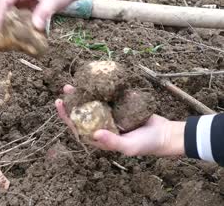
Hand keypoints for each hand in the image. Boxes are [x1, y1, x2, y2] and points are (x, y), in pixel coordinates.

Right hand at [0, 0, 122, 30]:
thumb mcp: (53, 1)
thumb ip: (44, 12)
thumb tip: (35, 27)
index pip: (4, 1)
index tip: (0, 30)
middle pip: (5, 8)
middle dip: (3, 23)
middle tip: (4, 38)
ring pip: (11, 13)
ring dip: (11, 25)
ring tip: (12, 39)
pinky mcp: (28, 6)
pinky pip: (20, 16)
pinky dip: (20, 25)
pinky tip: (23, 36)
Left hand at [55, 85, 185, 156]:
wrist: (165, 134)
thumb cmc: (145, 144)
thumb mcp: (128, 146)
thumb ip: (112, 141)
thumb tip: (94, 134)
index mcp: (98, 137)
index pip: (77, 127)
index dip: (66, 115)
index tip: (60, 103)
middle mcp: (100, 125)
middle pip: (82, 112)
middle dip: (73, 101)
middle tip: (67, 88)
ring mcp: (109, 115)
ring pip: (92, 103)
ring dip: (84, 93)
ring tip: (76, 82)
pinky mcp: (118, 107)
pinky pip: (107, 97)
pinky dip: (101, 89)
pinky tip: (96, 80)